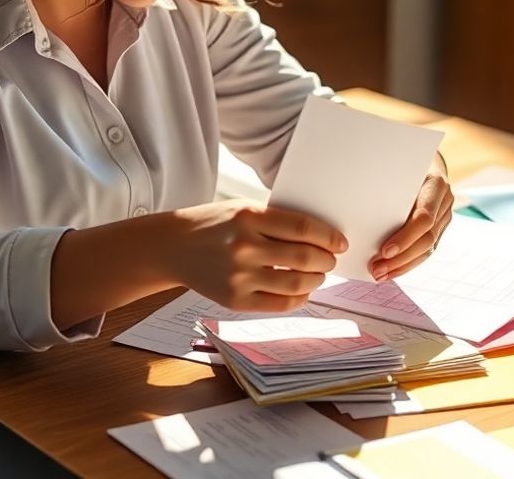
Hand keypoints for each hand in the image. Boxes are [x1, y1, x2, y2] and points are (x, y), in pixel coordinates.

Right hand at [168, 198, 347, 311]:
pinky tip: (302, 290)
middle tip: (331, 259)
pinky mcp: (234, 300)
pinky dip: (299, 298)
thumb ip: (277, 220)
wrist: (173, 246)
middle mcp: (244, 247)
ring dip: (316, 279)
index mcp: (248, 217)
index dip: (328, 236)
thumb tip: (321, 237)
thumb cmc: (214, 224)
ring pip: (296, 283)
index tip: (340, 242)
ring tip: (317, 274)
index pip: (302, 227)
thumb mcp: (242, 208)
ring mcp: (238, 276)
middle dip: (326, 260)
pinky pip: (279, 304)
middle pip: (303, 257)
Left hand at [369, 153, 453, 280]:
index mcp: (436, 185)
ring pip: (427, 249)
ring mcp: (445, 217)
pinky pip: (425, 251)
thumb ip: (386, 186)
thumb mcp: (396, 169)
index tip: (384, 251)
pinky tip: (391, 271)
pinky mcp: (440, 228)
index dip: (405, 237)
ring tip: (380, 274)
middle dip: (400, 258)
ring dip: (402, 266)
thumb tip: (355, 205)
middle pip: (426, 239)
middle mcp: (444, 202)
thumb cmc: (404, 165)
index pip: (423, 218)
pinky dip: (407, 263)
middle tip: (376, 269)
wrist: (425, 162)